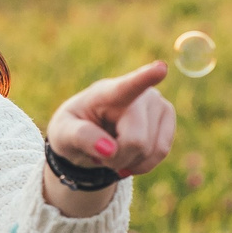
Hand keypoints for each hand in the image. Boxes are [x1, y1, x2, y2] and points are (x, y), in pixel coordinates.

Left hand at [47, 62, 176, 179]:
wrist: (90, 134)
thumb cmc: (74, 130)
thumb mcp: (64, 134)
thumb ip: (81, 138)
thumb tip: (110, 150)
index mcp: (108, 92)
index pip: (128, 87)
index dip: (146, 78)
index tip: (161, 69)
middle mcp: (139, 93)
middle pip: (136, 141)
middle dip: (118, 158)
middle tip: (102, 152)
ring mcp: (158, 102)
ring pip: (151, 149)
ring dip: (130, 161)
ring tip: (115, 150)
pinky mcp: (168, 116)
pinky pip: (161, 152)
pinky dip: (143, 164)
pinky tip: (130, 157)